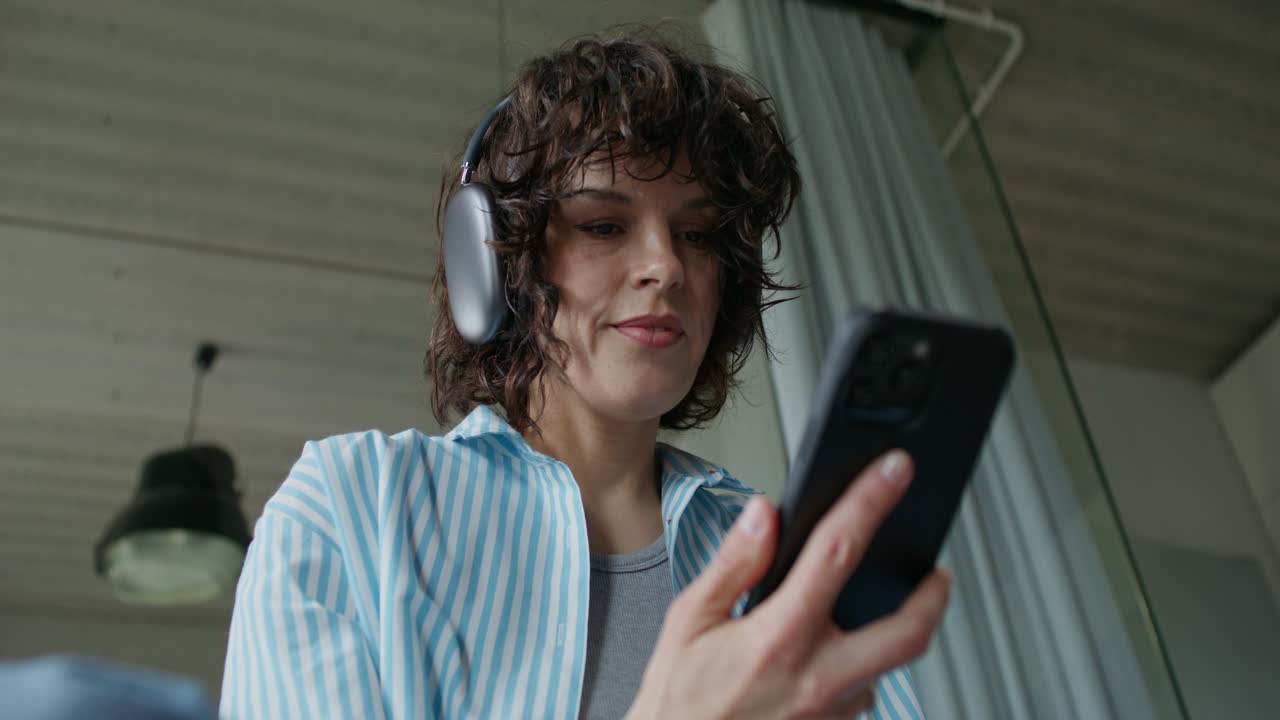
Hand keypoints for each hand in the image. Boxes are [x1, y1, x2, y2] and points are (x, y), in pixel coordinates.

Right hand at [625, 450, 950, 719]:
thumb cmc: (678, 702)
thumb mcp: (690, 621)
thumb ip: (734, 564)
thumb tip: (762, 516)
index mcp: (779, 637)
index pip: (839, 552)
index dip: (871, 501)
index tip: (894, 472)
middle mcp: (818, 679)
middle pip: (907, 632)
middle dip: (932, 597)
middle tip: (936, 573)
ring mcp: (831, 714)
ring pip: (886, 668)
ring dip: (888, 637)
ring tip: (880, 613)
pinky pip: (861, 696)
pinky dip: (858, 671)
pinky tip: (833, 658)